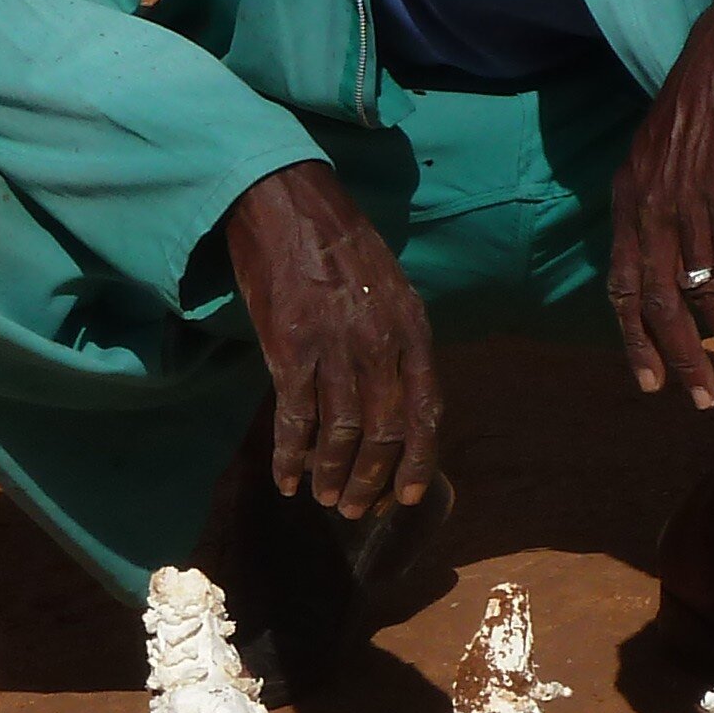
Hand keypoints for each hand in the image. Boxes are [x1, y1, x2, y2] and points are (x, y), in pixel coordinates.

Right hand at [220, 162, 440, 520]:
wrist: (289, 204)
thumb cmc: (341, 246)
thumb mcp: (392, 288)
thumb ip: (400, 342)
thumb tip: (399, 398)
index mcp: (413, 329)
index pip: (427, 411)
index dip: (418, 461)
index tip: (407, 497)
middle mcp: (380, 343)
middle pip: (384, 431)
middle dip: (371, 479)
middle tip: (357, 508)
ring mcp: (335, 347)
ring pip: (341, 433)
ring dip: (333, 475)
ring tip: (326, 499)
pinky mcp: (289, 348)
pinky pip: (295, 417)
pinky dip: (291, 455)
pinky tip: (287, 479)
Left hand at [610, 0, 713, 406]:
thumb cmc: (706, 100)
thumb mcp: (662, 155)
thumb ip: (657, 203)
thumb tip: (667, 252)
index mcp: (626, 199)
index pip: (620, 286)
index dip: (634, 338)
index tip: (649, 381)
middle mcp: (647, 207)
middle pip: (656, 302)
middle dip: (678, 357)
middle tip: (697, 399)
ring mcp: (686, 202)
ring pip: (697, 292)